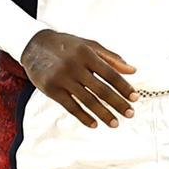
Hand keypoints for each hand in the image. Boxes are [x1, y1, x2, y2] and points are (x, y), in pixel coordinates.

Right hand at [20, 29, 137, 127]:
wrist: (34, 45)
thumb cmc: (65, 45)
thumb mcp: (88, 45)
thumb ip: (110, 57)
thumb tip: (132, 70)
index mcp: (86, 54)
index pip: (110, 73)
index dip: (124, 87)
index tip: (135, 98)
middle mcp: (75, 66)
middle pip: (101, 89)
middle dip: (118, 103)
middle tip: (130, 114)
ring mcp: (62, 78)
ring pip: (87, 100)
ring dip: (103, 114)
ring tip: (115, 123)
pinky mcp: (51, 89)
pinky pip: (71, 106)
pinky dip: (83, 117)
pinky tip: (94, 124)